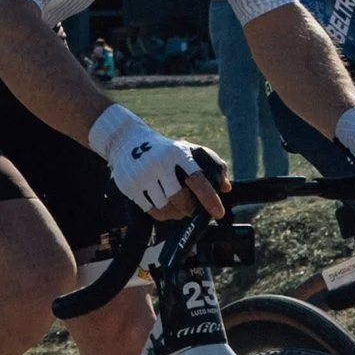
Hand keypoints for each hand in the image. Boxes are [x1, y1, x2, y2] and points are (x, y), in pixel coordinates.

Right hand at [89, 102, 225, 218]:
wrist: (127, 139)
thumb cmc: (166, 149)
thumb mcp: (187, 149)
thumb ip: (212, 165)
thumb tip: (226, 187)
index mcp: (178, 153)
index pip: (197, 180)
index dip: (209, 198)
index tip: (219, 213)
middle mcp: (160, 163)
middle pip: (180, 199)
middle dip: (190, 208)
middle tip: (191, 209)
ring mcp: (142, 175)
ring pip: (165, 208)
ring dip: (176, 213)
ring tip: (178, 209)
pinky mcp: (129, 185)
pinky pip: (151, 210)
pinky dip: (162, 214)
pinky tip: (165, 207)